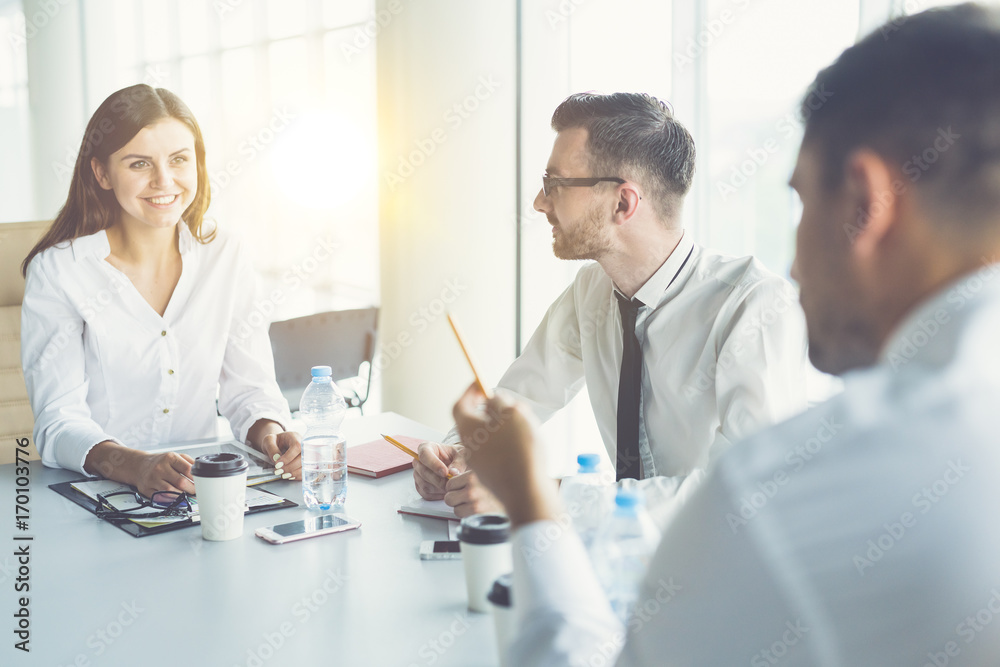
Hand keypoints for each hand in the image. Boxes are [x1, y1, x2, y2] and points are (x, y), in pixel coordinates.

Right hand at [132, 451, 196, 498]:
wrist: (139, 465)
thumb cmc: (160, 462)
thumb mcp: (175, 456)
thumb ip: (189, 462)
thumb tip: (201, 472)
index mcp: (170, 457)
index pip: (188, 469)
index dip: (197, 478)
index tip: (201, 483)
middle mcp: (160, 468)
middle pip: (181, 482)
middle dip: (192, 489)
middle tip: (196, 491)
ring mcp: (152, 479)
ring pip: (172, 491)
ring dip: (183, 495)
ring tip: (188, 495)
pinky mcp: (147, 490)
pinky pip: (162, 498)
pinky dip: (171, 499)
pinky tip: (176, 498)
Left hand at [259, 431, 302, 480]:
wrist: (278, 444)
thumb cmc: (274, 441)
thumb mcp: (268, 440)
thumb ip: (271, 447)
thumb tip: (276, 459)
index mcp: (294, 437)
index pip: (297, 446)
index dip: (288, 457)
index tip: (278, 464)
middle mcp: (304, 445)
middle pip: (303, 457)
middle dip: (290, 467)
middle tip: (279, 471)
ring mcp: (307, 454)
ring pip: (306, 465)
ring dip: (295, 473)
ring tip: (283, 475)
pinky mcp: (307, 462)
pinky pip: (306, 471)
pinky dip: (298, 476)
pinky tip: (290, 476)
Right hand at [413, 441, 465, 499]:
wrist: (458, 464)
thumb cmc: (458, 456)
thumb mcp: (462, 455)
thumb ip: (459, 463)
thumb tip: (453, 472)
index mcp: (426, 448)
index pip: (424, 455)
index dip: (434, 464)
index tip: (445, 472)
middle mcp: (419, 461)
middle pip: (423, 471)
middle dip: (438, 480)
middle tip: (450, 483)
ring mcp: (418, 474)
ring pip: (424, 484)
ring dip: (438, 488)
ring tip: (451, 488)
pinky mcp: (420, 486)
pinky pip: (425, 493)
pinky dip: (437, 495)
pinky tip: (446, 492)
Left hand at [443, 470, 504, 517]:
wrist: (517, 502)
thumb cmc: (502, 488)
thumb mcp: (486, 474)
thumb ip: (472, 474)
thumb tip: (454, 474)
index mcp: (474, 475)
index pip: (450, 483)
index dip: (455, 488)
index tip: (462, 490)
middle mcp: (473, 488)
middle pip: (449, 496)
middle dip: (456, 499)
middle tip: (466, 499)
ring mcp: (474, 502)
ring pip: (454, 508)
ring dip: (461, 508)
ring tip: (473, 505)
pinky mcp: (477, 514)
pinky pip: (460, 516)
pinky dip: (466, 515)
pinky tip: (476, 511)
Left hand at [452, 383, 558, 526]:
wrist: (527, 490)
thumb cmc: (519, 450)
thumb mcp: (512, 412)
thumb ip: (499, 401)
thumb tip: (491, 401)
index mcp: (467, 429)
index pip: (460, 405)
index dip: (470, 392)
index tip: (480, 384)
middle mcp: (468, 448)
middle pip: (474, 423)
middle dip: (490, 414)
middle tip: (509, 409)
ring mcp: (478, 465)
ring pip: (486, 440)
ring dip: (500, 432)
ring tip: (522, 431)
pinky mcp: (490, 478)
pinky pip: (495, 456)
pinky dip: (506, 449)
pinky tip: (524, 450)